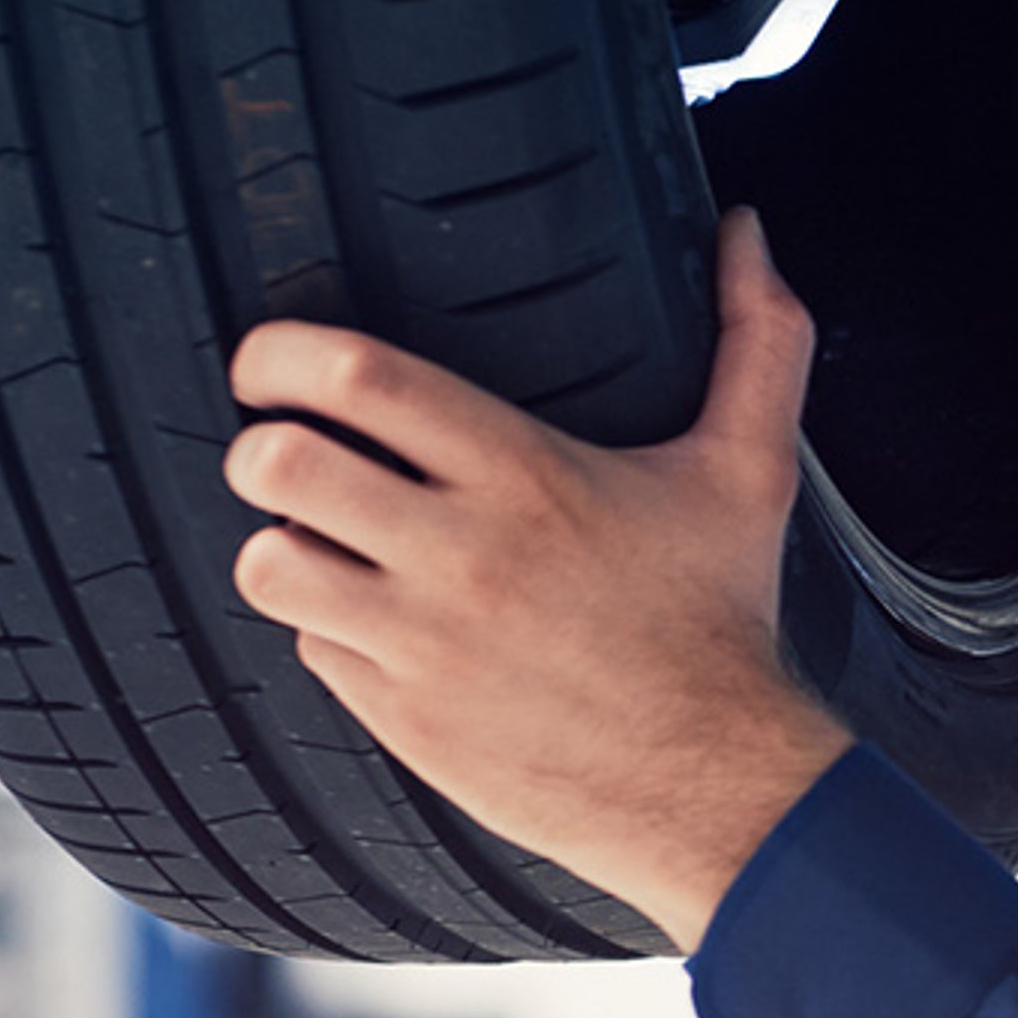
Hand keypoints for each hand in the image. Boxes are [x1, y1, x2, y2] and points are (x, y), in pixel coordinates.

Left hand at [222, 210, 854, 952]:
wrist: (720, 786)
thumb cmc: (725, 616)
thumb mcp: (751, 469)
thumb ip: (758, 338)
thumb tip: (750, 232)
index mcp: (528, 474)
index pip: (355, 378)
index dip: (279, 353)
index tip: (271, 361)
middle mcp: (462, 554)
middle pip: (275, 463)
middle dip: (260, 445)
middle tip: (286, 447)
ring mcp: (423, 644)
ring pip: (268, 563)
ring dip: (284, 543)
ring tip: (326, 537)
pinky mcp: (404, 720)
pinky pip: (311, 651)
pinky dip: (332, 632)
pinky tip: (386, 623)